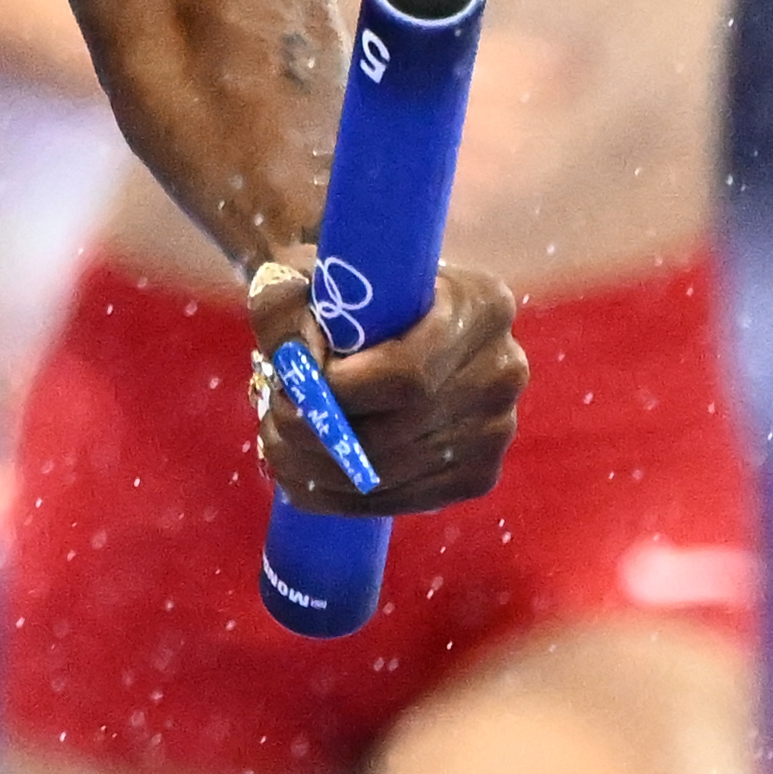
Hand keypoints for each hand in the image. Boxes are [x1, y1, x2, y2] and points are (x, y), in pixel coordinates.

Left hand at [245, 247, 521, 516]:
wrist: (389, 314)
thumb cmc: (347, 288)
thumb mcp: (310, 273)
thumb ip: (285, 304)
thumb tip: (292, 361)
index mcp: (479, 305)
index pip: (405, 374)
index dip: (335, 391)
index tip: (284, 380)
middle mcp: (502, 369)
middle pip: (398, 430)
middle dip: (318, 435)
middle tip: (270, 420)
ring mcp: (496, 429)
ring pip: (394, 473)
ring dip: (319, 470)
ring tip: (275, 446)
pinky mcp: (479, 474)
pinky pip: (404, 500)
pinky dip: (343, 498)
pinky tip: (303, 478)